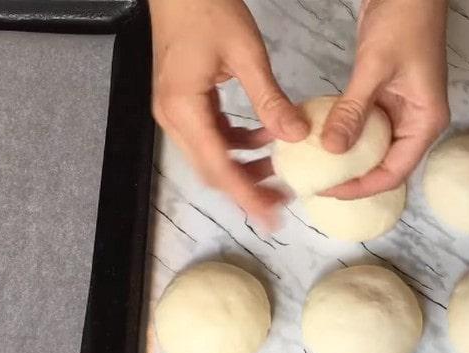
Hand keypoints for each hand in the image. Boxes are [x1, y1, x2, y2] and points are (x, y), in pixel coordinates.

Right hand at [149, 0, 307, 227]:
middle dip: (245, 188)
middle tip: (280, 200)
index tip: (271, 215)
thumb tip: (296, 135)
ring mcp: (173, 111)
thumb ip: (270, 100)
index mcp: (183, 109)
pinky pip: (208, 135)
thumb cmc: (206, 8)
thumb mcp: (246, 54)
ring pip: (209, 155)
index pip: (217, 166)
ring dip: (242, 166)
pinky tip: (262, 139)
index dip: (246, 195)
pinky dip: (234, 143)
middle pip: (210, 169)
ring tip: (277, 171)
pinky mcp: (181, 102)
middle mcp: (172, 117)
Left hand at [319, 0, 449, 198]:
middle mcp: (415, 121)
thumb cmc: (404, 21)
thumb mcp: (375, 68)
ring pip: (371, 147)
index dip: (361, 187)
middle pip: (383, 165)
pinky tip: (319, 137)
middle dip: (351, 178)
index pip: (394, 172)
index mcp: (425, 121)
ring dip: (345, 158)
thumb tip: (333, 149)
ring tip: (314, 166)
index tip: (328, 191)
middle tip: (315, 182)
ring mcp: (400, 110)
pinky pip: (363, 125)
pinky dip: (343, 133)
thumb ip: (354, 110)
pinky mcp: (384, 97)